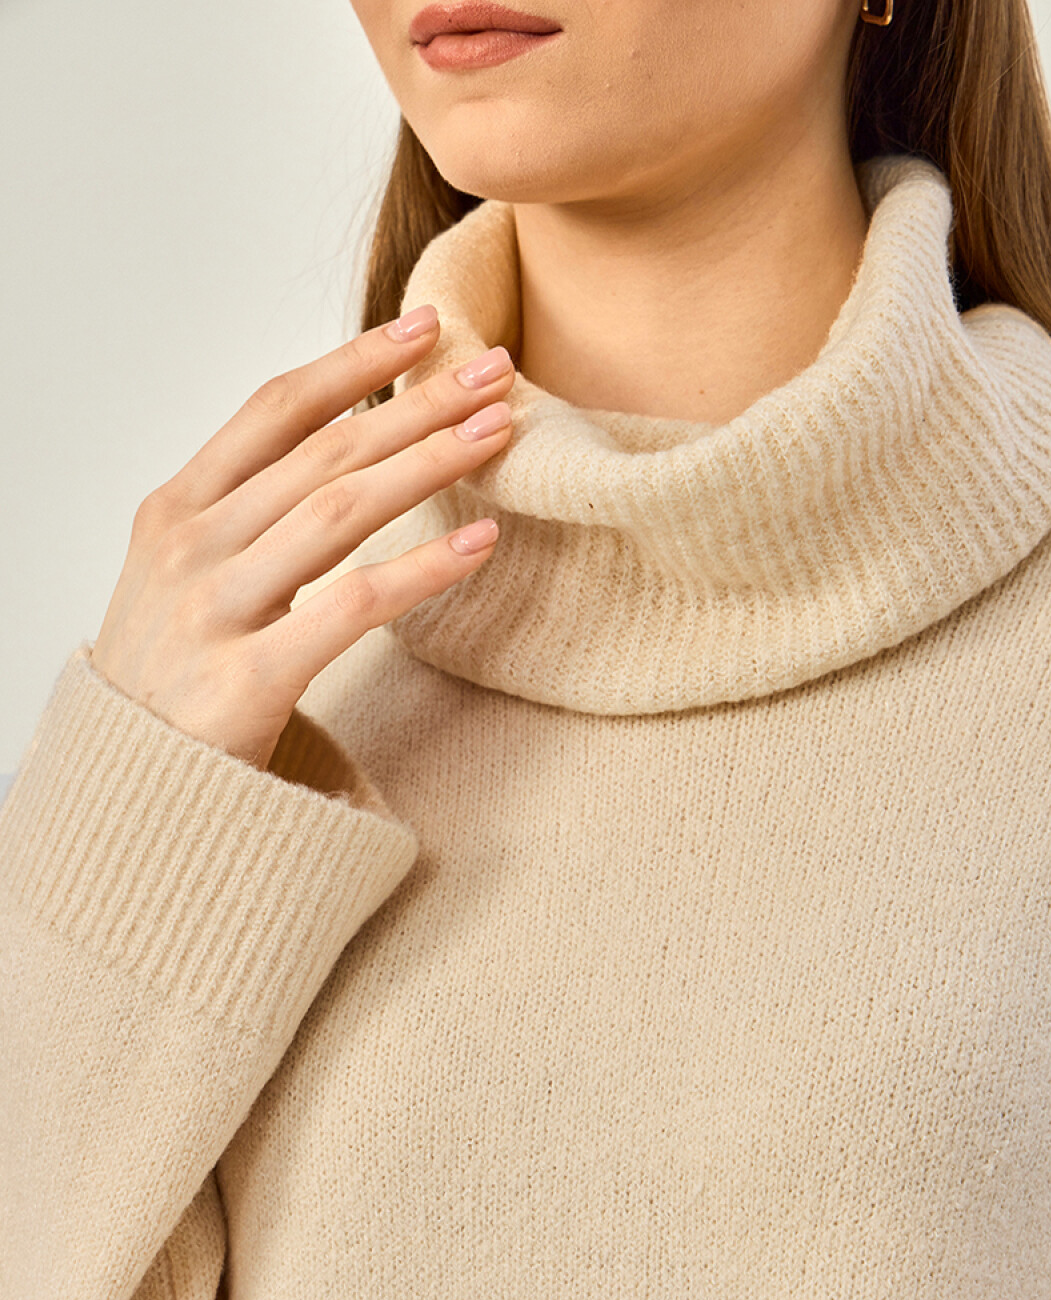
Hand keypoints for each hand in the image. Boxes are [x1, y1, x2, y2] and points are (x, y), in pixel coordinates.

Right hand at [90, 307, 513, 769]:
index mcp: (174, 511)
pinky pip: (352, 607)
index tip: (425, 329)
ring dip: (428, 463)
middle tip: (494, 372)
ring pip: (340, 511)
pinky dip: (423, 571)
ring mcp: (214, 610)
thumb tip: (340, 452)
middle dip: (415, 404)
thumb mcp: (186, 582)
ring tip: (497, 435)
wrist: (127, 794)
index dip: (354, 364)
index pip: (274, 410)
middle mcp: (190, 548)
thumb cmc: (174, 685)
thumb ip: (246, 519)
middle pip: (322, 450)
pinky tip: (480, 545)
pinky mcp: (247, 679)